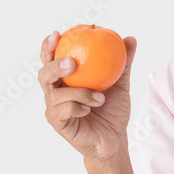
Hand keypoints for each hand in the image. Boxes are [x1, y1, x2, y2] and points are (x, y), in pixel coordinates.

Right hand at [39, 31, 136, 162]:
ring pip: (55, 94)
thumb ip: (123, 63)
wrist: (115, 139)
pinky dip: (77, 107)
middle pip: (43, 74)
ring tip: (100, 97)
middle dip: (54, 66)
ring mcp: (54, 109)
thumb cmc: (113, 110)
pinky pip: (62, 111)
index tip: (58, 34)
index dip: (48, 46)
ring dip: (79, 93)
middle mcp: (55, 92)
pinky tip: (89, 109)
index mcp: (65, 79)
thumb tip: (130, 39)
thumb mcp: (121, 84)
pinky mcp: (58, 124)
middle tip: (72, 63)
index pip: (50, 59)